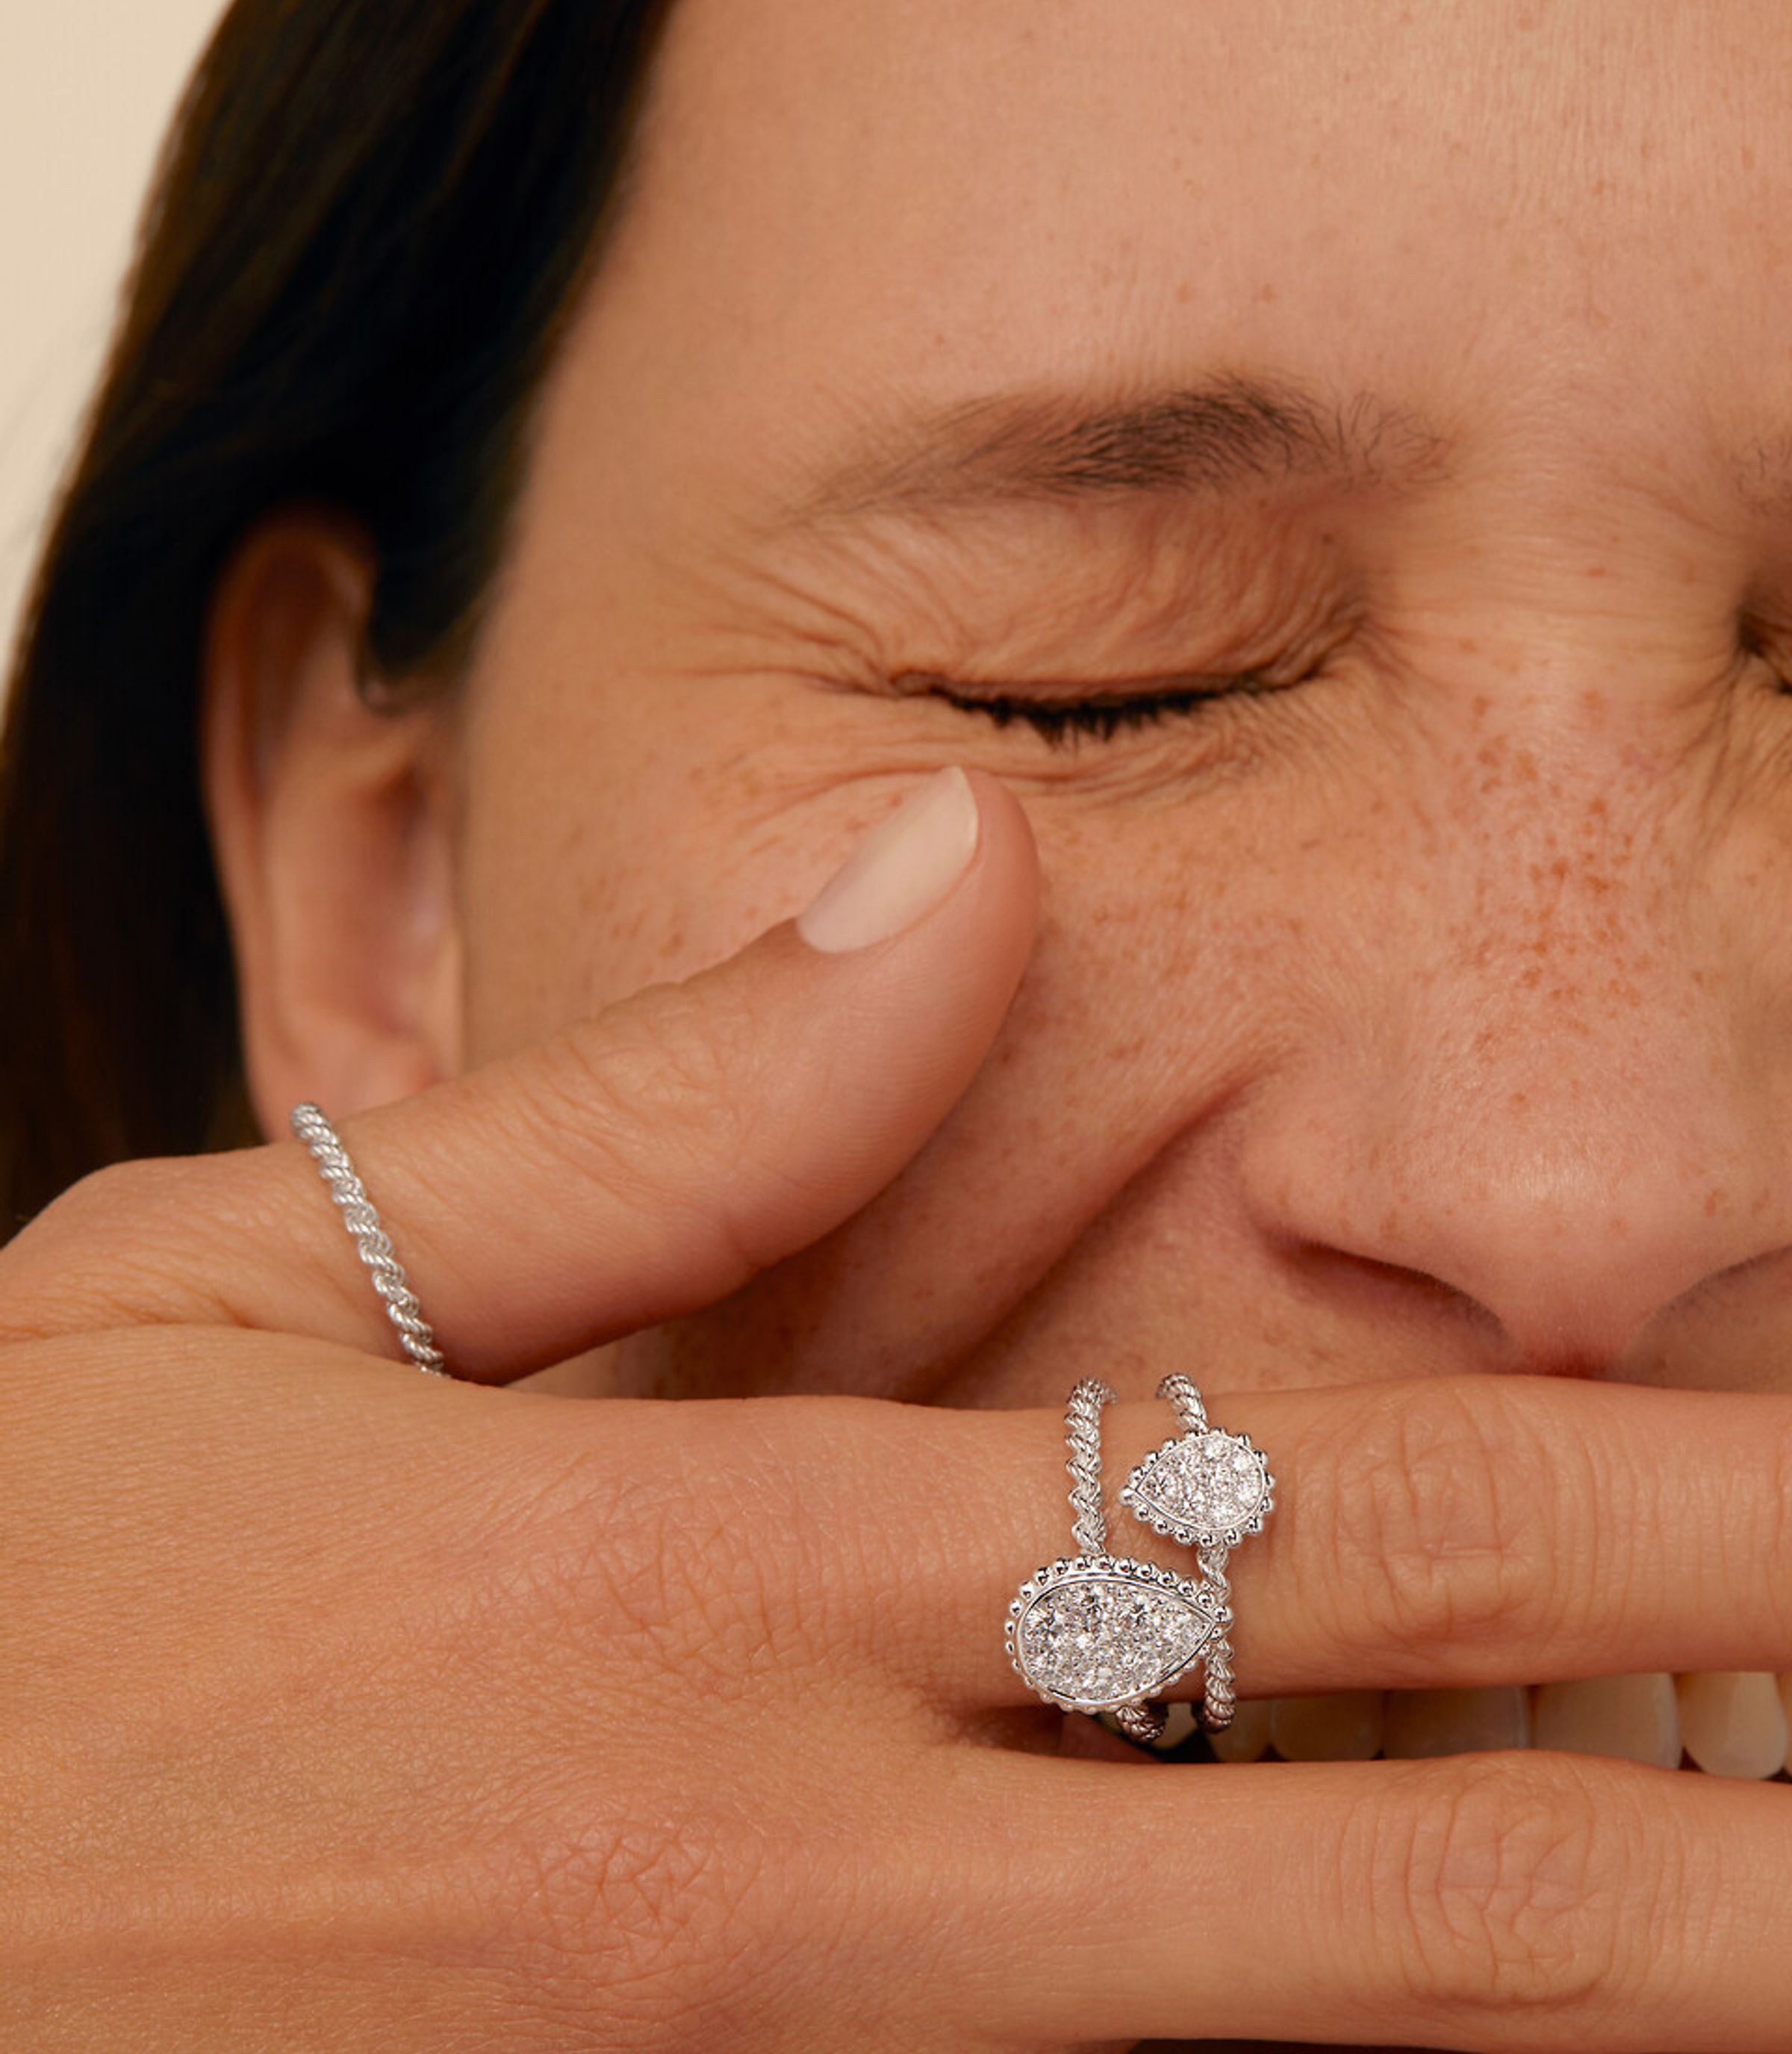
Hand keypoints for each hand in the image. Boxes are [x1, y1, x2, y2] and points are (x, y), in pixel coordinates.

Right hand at [2, 767, 1788, 2051]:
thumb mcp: (240, 1300)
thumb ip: (653, 1117)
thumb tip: (941, 872)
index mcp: (684, 1591)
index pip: (1279, 1538)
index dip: (1634, 1524)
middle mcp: (770, 1886)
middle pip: (1381, 1889)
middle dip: (1720, 1875)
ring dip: (1544, 2024)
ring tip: (1753, 1952)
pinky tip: (1419, 2050)